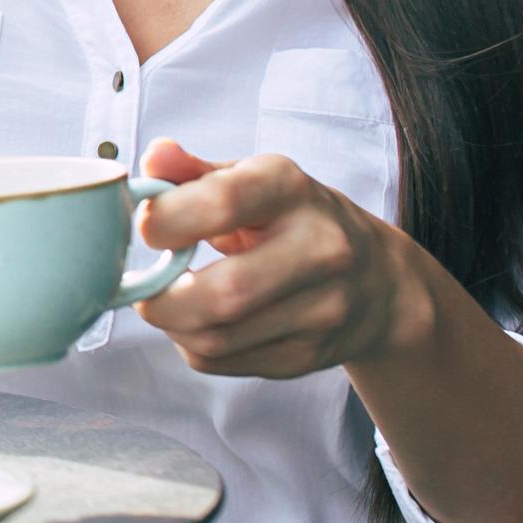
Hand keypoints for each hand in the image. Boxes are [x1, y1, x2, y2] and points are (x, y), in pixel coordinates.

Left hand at [129, 137, 427, 379]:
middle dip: (162, 298)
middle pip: (224, 292)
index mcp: (291, 190)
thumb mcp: (254, 180)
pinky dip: (194, 348)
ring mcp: (322, 308)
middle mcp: (319, 248)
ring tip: (168, 304)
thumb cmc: (295, 219)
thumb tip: (153, 160)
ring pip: (217, 338)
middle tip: (142, 289)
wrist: (380, 281)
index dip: (166, 218)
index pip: (220, 203)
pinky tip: (199, 325)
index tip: (145, 227)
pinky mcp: (310, 355)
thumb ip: (195, 173)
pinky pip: (225, 363)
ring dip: (173, 326)